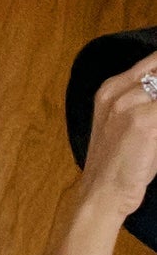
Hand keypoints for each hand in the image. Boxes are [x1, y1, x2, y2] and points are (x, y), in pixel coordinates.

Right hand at [87, 60, 156, 222]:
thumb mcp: (127, 121)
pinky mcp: (143, 122)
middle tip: (155, 121)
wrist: (103, 194)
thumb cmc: (119, 163)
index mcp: (110, 88)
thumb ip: (148, 99)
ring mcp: (129, 105)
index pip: (154, 61)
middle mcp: (117, 91)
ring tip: (155, 133)